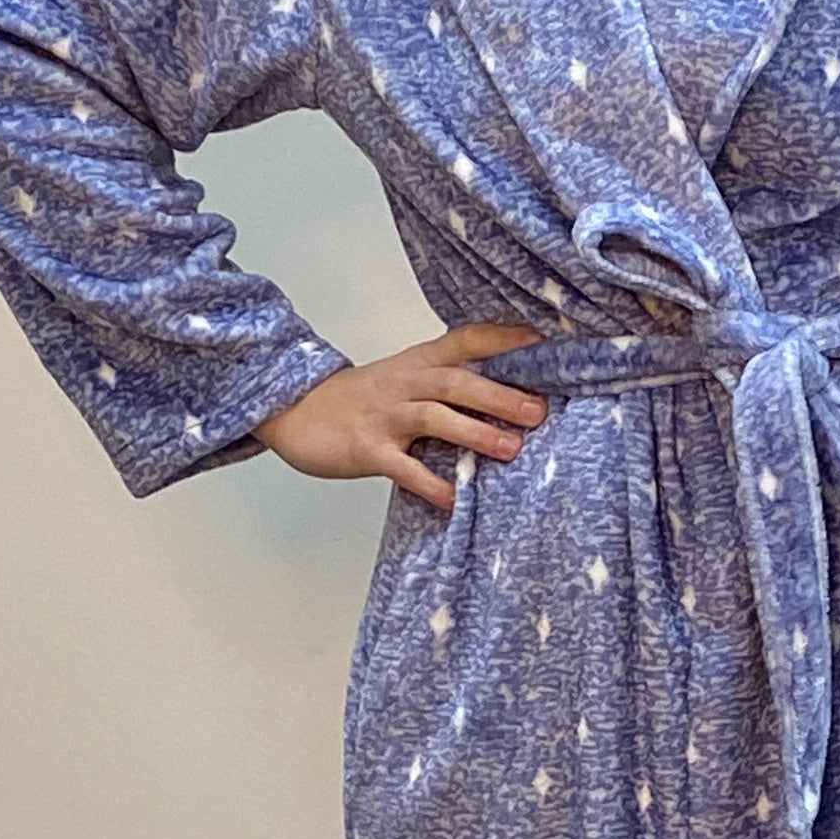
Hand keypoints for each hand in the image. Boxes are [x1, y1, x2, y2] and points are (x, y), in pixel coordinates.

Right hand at [259, 322, 548, 511]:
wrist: (294, 409)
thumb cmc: (360, 399)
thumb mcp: (405, 378)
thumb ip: (448, 382)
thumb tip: (511, 396)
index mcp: (418, 362)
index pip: (466, 341)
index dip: (504, 340)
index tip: (545, 343)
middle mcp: (405, 383)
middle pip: (456, 381)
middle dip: (500, 395)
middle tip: (540, 412)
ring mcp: (385, 416)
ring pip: (434, 417)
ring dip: (475, 432)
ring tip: (511, 449)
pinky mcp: (367, 448)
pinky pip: (403, 467)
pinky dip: (431, 483)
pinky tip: (454, 499)